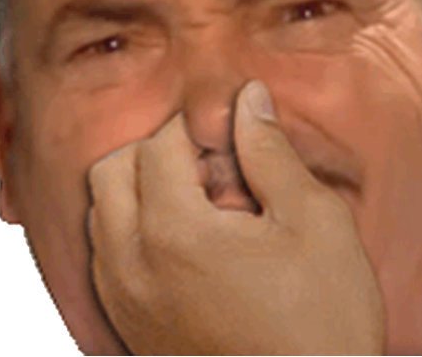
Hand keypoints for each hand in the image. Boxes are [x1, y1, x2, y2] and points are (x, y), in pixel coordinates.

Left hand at [88, 80, 384, 354]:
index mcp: (174, 233)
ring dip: (137, 188)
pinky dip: (129, 228)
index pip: (160, 145)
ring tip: (193, 199)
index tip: (225, 132)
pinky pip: (104, 253)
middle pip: (112, 170)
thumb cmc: (321, 320)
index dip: (195, 126)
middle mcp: (131, 264)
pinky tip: (177, 238)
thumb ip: (270, 152)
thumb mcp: (313, 223)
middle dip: (154, 152)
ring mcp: (122, 297)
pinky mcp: (127, 322)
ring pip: (101, 211)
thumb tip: (248, 99)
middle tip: (206, 164)